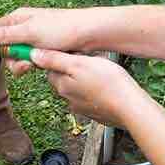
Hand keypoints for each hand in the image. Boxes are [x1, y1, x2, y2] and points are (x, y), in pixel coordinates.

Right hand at [0, 7, 104, 75]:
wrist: (90, 33)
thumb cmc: (62, 28)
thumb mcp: (30, 32)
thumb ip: (5, 35)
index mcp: (17, 18)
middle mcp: (24, 27)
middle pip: (6, 48)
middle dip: (13, 59)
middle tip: (24, 63)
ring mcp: (34, 38)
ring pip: (19, 56)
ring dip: (25, 63)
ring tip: (36, 64)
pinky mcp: (44, 48)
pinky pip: (32, 59)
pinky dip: (36, 63)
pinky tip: (43, 64)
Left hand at [23, 48, 151, 130]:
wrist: (131, 108)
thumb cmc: (108, 83)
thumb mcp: (79, 63)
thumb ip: (54, 59)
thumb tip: (33, 54)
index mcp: (62, 85)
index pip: (52, 68)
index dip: (63, 57)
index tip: (77, 52)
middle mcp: (68, 99)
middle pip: (65, 78)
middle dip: (75, 68)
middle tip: (93, 60)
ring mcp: (82, 107)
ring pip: (79, 87)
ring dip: (86, 79)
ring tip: (103, 72)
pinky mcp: (96, 112)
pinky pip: (91, 97)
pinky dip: (97, 90)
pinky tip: (109, 85)